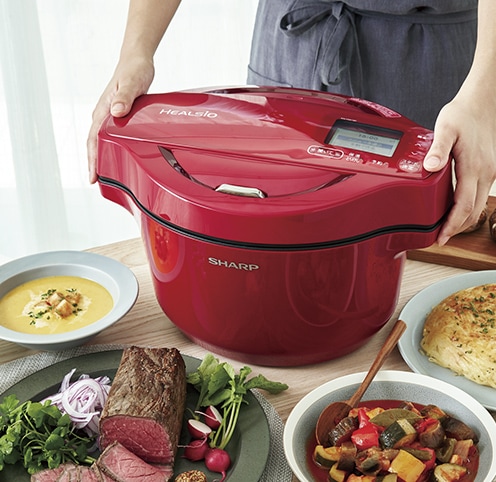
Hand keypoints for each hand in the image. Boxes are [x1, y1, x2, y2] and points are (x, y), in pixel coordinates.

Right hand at [87, 56, 154, 183]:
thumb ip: (125, 97)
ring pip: (103, 141)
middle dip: (95, 164)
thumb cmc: (134, 71)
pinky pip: (113, 136)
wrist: (136, 61)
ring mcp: (110, 117)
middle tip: (98, 182)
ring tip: (107, 175)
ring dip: (103, 157)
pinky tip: (119, 158)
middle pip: (95, 144)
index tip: (93, 176)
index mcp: (104, 111)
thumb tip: (116, 112)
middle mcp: (104, 115)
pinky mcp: (119, 117)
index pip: (94, 140)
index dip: (93, 160)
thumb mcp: (132, 83)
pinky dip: (113, 149)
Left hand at [423, 91, 495, 245]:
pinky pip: (479, 195)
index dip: (452, 225)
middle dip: (457, 228)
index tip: (440, 237)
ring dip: (463, 220)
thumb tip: (430, 167)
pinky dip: (469, 207)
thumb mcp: (446, 128)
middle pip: (473, 211)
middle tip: (440, 239)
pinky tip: (456, 209)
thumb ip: (438, 149)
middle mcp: (485, 172)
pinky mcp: (488, 168)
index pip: (463, 205)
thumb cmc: (462, 114)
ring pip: (478, 205)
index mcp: (473, 167)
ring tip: (446, 229)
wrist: (483, 102)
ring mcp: (489, 171)